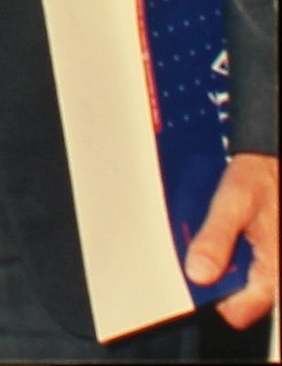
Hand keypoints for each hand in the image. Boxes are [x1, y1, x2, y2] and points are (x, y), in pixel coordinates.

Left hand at [186, 150, 276, 328]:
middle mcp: (280, 272)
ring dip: (233, 271)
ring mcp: (278, 265)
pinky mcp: (275, 258)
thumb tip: (198, 273)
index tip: (198, 284)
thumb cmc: (259, 178)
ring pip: (253, 285)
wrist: (274, 160)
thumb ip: (216, 238)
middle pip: (248, 299)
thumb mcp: (233, 202)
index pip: (242, 311)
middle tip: (206, 257)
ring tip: (219, 243)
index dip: (217, 301)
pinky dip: (242, 261)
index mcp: (274, 268)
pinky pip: (259, 271)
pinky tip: (233, 241)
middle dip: (225, 283)